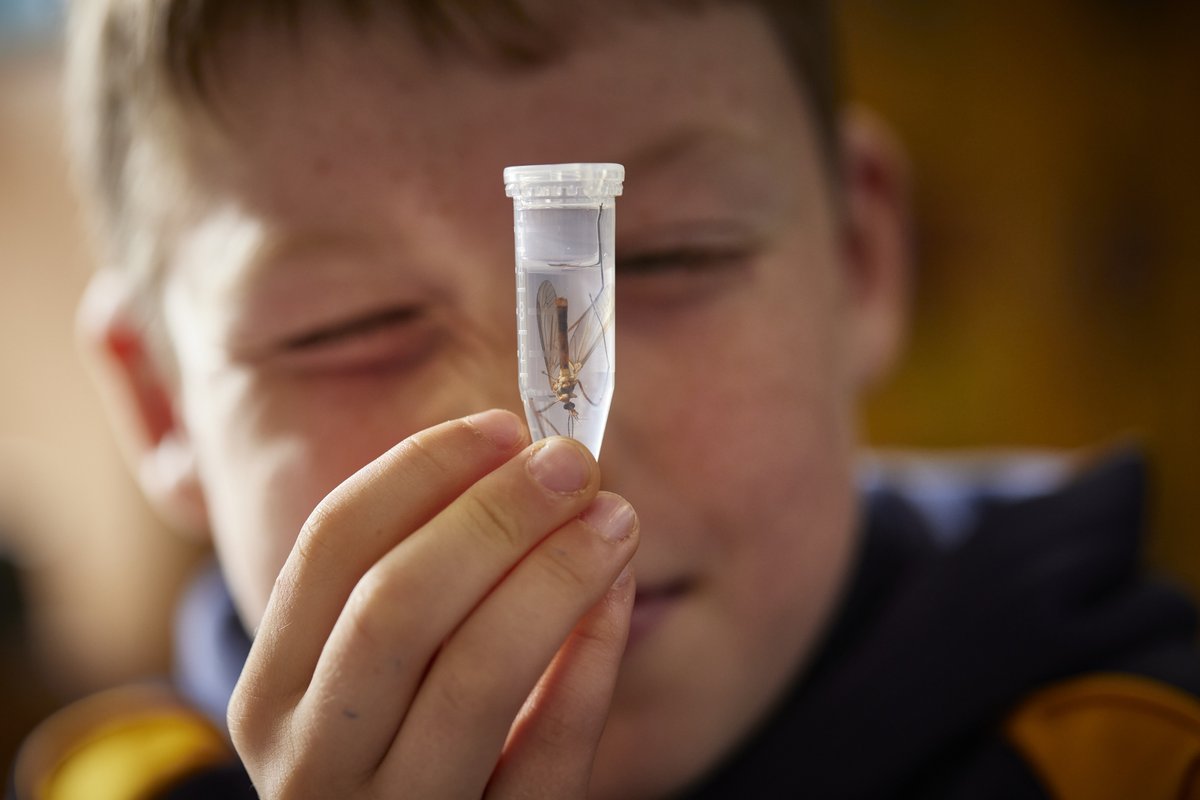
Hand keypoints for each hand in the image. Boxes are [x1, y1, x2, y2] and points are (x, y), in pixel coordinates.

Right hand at [228, 410, 638, 797]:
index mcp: (272, 693)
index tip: (505, 427)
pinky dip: (591, 666)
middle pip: (395, 604)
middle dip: (494, 515)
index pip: (331, 546)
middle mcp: (312, 762)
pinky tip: (618, 600)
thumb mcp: (367, 681)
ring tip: (614, 519)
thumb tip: (522, 468)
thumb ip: (414, 586)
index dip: (421, 469)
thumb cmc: (398, 755)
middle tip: (572, 465)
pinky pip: (550, 757)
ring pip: (476, 677)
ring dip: (555, 575)